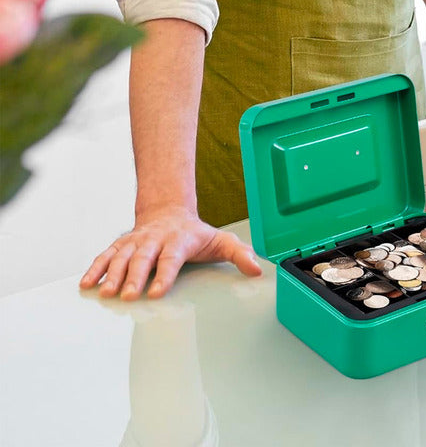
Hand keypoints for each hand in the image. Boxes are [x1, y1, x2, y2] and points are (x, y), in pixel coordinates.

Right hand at [79, 205, 261, 300]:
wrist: (169, 211)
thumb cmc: (195, 234)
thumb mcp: (221, 241)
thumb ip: (239, 254)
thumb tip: (258, 269)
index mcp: (179, 240)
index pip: (171, 258)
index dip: (164, 275)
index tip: (156, 292)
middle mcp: (155, 239)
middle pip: (144, 258)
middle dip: (135, 277)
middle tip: (129, 296)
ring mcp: (137, 241)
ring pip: (122, 257)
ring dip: (113, 275)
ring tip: (106, 293)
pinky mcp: (123, 245)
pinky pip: (106, 255)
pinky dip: (96, 268)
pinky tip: (87, 284)